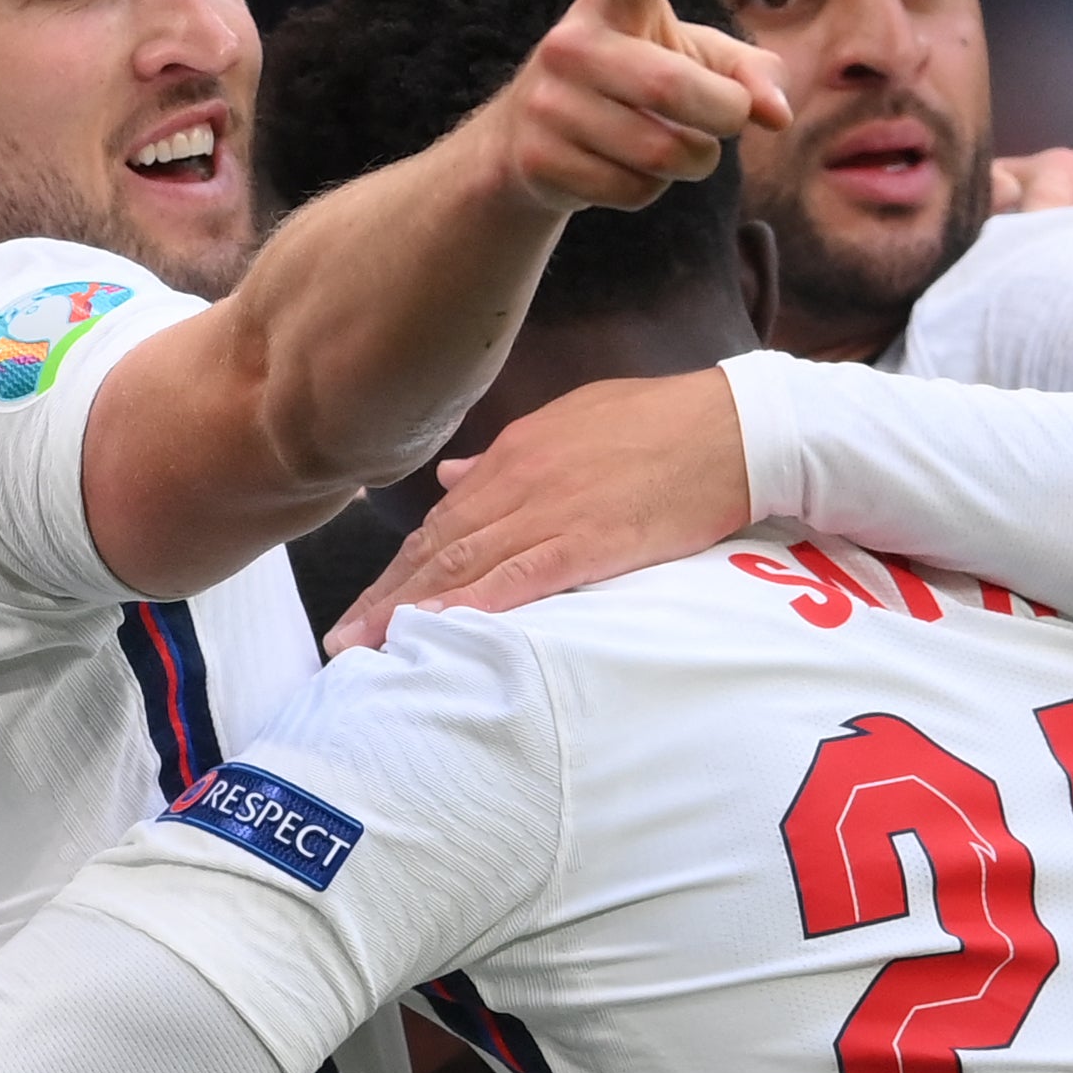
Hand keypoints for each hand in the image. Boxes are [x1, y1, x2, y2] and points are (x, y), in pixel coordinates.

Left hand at [328, 368, 745, 653]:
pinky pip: (517, 579)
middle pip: (436, 550)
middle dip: (385, 599)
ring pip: (463, 566)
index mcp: (514, 457)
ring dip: (409, 611)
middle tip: (340, 642)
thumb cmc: (663, 423)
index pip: (441, 524)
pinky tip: (437, 632)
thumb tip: (452, 478)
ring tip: (366, 649)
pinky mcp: (588, 541)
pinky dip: (471, 605)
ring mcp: (550, 512)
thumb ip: (507, 456)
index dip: (398, 570)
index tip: (364, 605)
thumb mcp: (572, 423)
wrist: (733, 426)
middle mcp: (518, 483)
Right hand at [479, 0, 789, 214]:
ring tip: (678, 145)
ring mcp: (548, 106)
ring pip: (660, 152)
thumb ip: (747, 74)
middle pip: (670, 89)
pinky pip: (633, 190)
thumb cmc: (633, 84)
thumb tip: (778, 115)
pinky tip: (630, 167)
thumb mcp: (691, 59)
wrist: (531, 135)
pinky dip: (652, 188)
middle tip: (730, 117)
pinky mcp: (538, 161)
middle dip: (724, 113)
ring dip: (693, 160)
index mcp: (609, 7)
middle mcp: (570, 47)